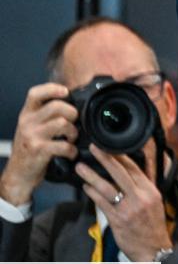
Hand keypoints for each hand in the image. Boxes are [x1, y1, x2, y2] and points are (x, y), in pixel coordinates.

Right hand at [0, 83, 77, 205]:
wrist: (18, 174)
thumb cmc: (29, 149)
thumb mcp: (31, 128)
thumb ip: (45, 115)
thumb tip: (70, 103)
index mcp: (26, 114)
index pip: (35, 93)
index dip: (52, 89)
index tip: (66, 92)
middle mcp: (27, 122)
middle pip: (56, 106)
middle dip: (72, 113)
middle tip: (74, 122)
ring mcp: (32, 136)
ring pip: (62, 123)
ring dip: (73, 132)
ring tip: (72, 138)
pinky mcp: (38, 150)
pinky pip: (63, 145)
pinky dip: (72, 150)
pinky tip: (70, 153)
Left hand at [77, 145, 171, 261]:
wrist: (153, 248)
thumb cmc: (153, 224)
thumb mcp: (155, 201)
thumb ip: (145, 185)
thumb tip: (135, 170)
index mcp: (150, 190)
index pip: (135, 168)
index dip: (121, 156)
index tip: (110, 146)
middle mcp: (140, 197)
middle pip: (120, 173)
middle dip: (106, 158)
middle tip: (94, 148)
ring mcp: (128, 208)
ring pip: (107, 187)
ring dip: (92, 176)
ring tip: (81, 168)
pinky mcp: (117, 220)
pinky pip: (101, 203)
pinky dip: (92, 193)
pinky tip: (85, 187)